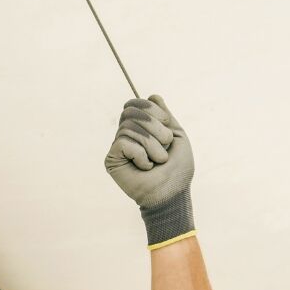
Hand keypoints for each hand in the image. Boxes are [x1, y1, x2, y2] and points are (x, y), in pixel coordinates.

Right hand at [104, 95, 194, 245]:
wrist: (172, 193)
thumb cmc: (177, 169)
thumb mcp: (176, 136)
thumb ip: (165, 115)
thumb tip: (152, 95)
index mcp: (141, 128)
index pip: (135, 104)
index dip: (151, 108)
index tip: (167, 123)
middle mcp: (126, 135)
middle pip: (130, 111)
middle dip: (153, 125)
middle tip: (165, 144)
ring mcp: (118, 147)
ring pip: (129, 127)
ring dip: (151, 144)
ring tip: (158, 160)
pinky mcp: (112, 159)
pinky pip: (123, 142)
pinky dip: (140, 154)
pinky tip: (145, 167)